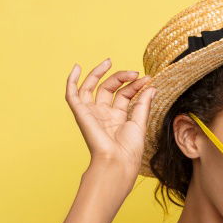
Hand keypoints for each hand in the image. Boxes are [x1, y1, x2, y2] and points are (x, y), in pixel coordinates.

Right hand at [65, 57, 154, 179]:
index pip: (124, 94)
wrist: (118, 161)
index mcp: (117, 118)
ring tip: (109, 62)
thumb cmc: (129, 149)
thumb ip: (144, 103)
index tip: (147, 79)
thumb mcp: (140, 122)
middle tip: (134, 73)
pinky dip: (71, 81)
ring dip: (99, 73)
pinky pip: (72, 95)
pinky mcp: (81, 113)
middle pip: (108, 88)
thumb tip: (151, 86)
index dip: (135, 85)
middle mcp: (103, 114)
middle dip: (121, 77)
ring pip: (91, 87)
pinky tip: (76, 67)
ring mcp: (92, 113)